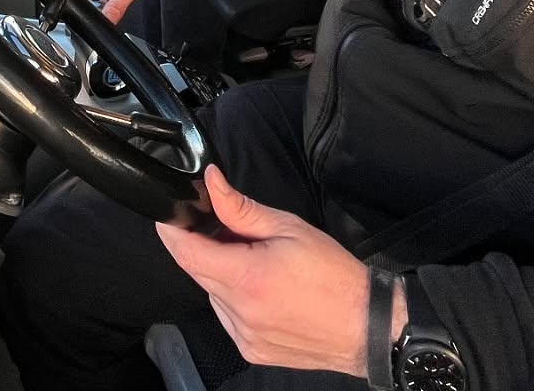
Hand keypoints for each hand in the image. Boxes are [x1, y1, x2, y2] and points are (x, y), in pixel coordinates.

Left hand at [157, 165, 377, 376]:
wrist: (366, 326)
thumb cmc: (333, 274)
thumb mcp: (287, 227)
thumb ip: (241, 208)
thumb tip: (212, 182)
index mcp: (247, 279)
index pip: (187, 253)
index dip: (171, 230)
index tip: (168, 214)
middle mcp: (240, 314)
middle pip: (198, 271)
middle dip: (203, 245)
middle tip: (228, 229)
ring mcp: (244, 336)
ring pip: (212, 293)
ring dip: (220, 272)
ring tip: (254, 260)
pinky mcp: (251, 350)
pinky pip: (227, 315)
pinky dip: (233, 296)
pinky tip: (261, 286)